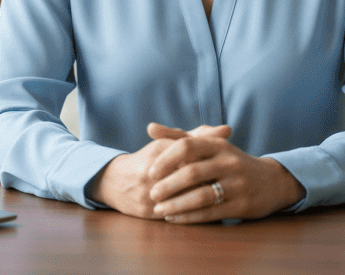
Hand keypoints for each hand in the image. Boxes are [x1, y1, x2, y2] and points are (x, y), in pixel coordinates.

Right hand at [86, 123, 231, 217]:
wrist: (115, 182)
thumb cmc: (150, 159)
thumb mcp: (170, 143)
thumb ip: (199, 136)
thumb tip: (227, 129)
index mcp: (161, 149)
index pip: (192, 153)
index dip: (212, 159)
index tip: (228, 163)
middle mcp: (153, 171)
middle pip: (190, 177)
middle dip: (211, 181)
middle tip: (229, 183)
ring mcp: (150, 192)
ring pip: (184, 198)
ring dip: (203, 199)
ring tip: (222, 197)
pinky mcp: (148, 212)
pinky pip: (176, 215)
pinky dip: (193, 213)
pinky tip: (207, 211)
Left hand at [147, 128, 303, 222]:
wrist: (272, 181)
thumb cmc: (231, 162)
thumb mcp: (212, 145)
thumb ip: (180, 136)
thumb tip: (150, 128)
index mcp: (219, 144)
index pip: (188, 146)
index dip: (166, 158)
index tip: (150, 171)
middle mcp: (229, 163)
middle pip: (192, 173)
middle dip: (168, 185)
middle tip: (151, 193)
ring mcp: (237, 185)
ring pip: (201, 196)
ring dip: (176, 204)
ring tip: (158, 209)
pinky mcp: (241, 206)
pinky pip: (210, 213)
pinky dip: (189, 217)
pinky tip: (174, 218)